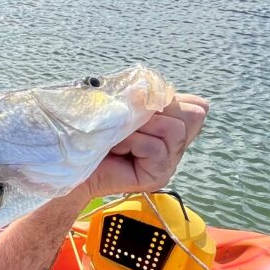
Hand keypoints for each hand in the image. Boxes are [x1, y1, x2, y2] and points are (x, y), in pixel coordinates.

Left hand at [82, 93, 208, 197]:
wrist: (71, 159)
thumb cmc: (94, 129)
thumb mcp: (122, 105)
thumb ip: (145, 96)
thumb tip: (155, 92)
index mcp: (172, 125)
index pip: (198, 106)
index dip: (169, 98)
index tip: (139, 105)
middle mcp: (175, 145)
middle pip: (195, 115)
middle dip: (157, 111)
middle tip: (128, 123)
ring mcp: (169, 163)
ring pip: (175, 130)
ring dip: (141, 127)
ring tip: (119, 137)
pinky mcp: (158, 177)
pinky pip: (156, 148)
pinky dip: (132, 142)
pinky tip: (117, 149)